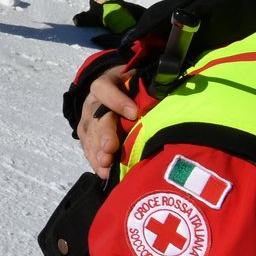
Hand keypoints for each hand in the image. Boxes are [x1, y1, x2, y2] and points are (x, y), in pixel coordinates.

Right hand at [78, 62, 137, 178]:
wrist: (117, 92)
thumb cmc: (133, 89)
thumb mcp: (140, 83)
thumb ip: (148, 91)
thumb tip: (169, 104)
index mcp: (107, 83)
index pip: (104, 88)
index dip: (117, 101)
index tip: (134, 114)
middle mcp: (93, 102)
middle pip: (96, 117)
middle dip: (104, 134)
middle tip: (111, 148)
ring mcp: (87, 119)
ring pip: (90, 135)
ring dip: (98, 151)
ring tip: (106, 163)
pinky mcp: (86, 135)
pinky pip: (88, 148)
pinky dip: (95, 161)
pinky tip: (103, 172)